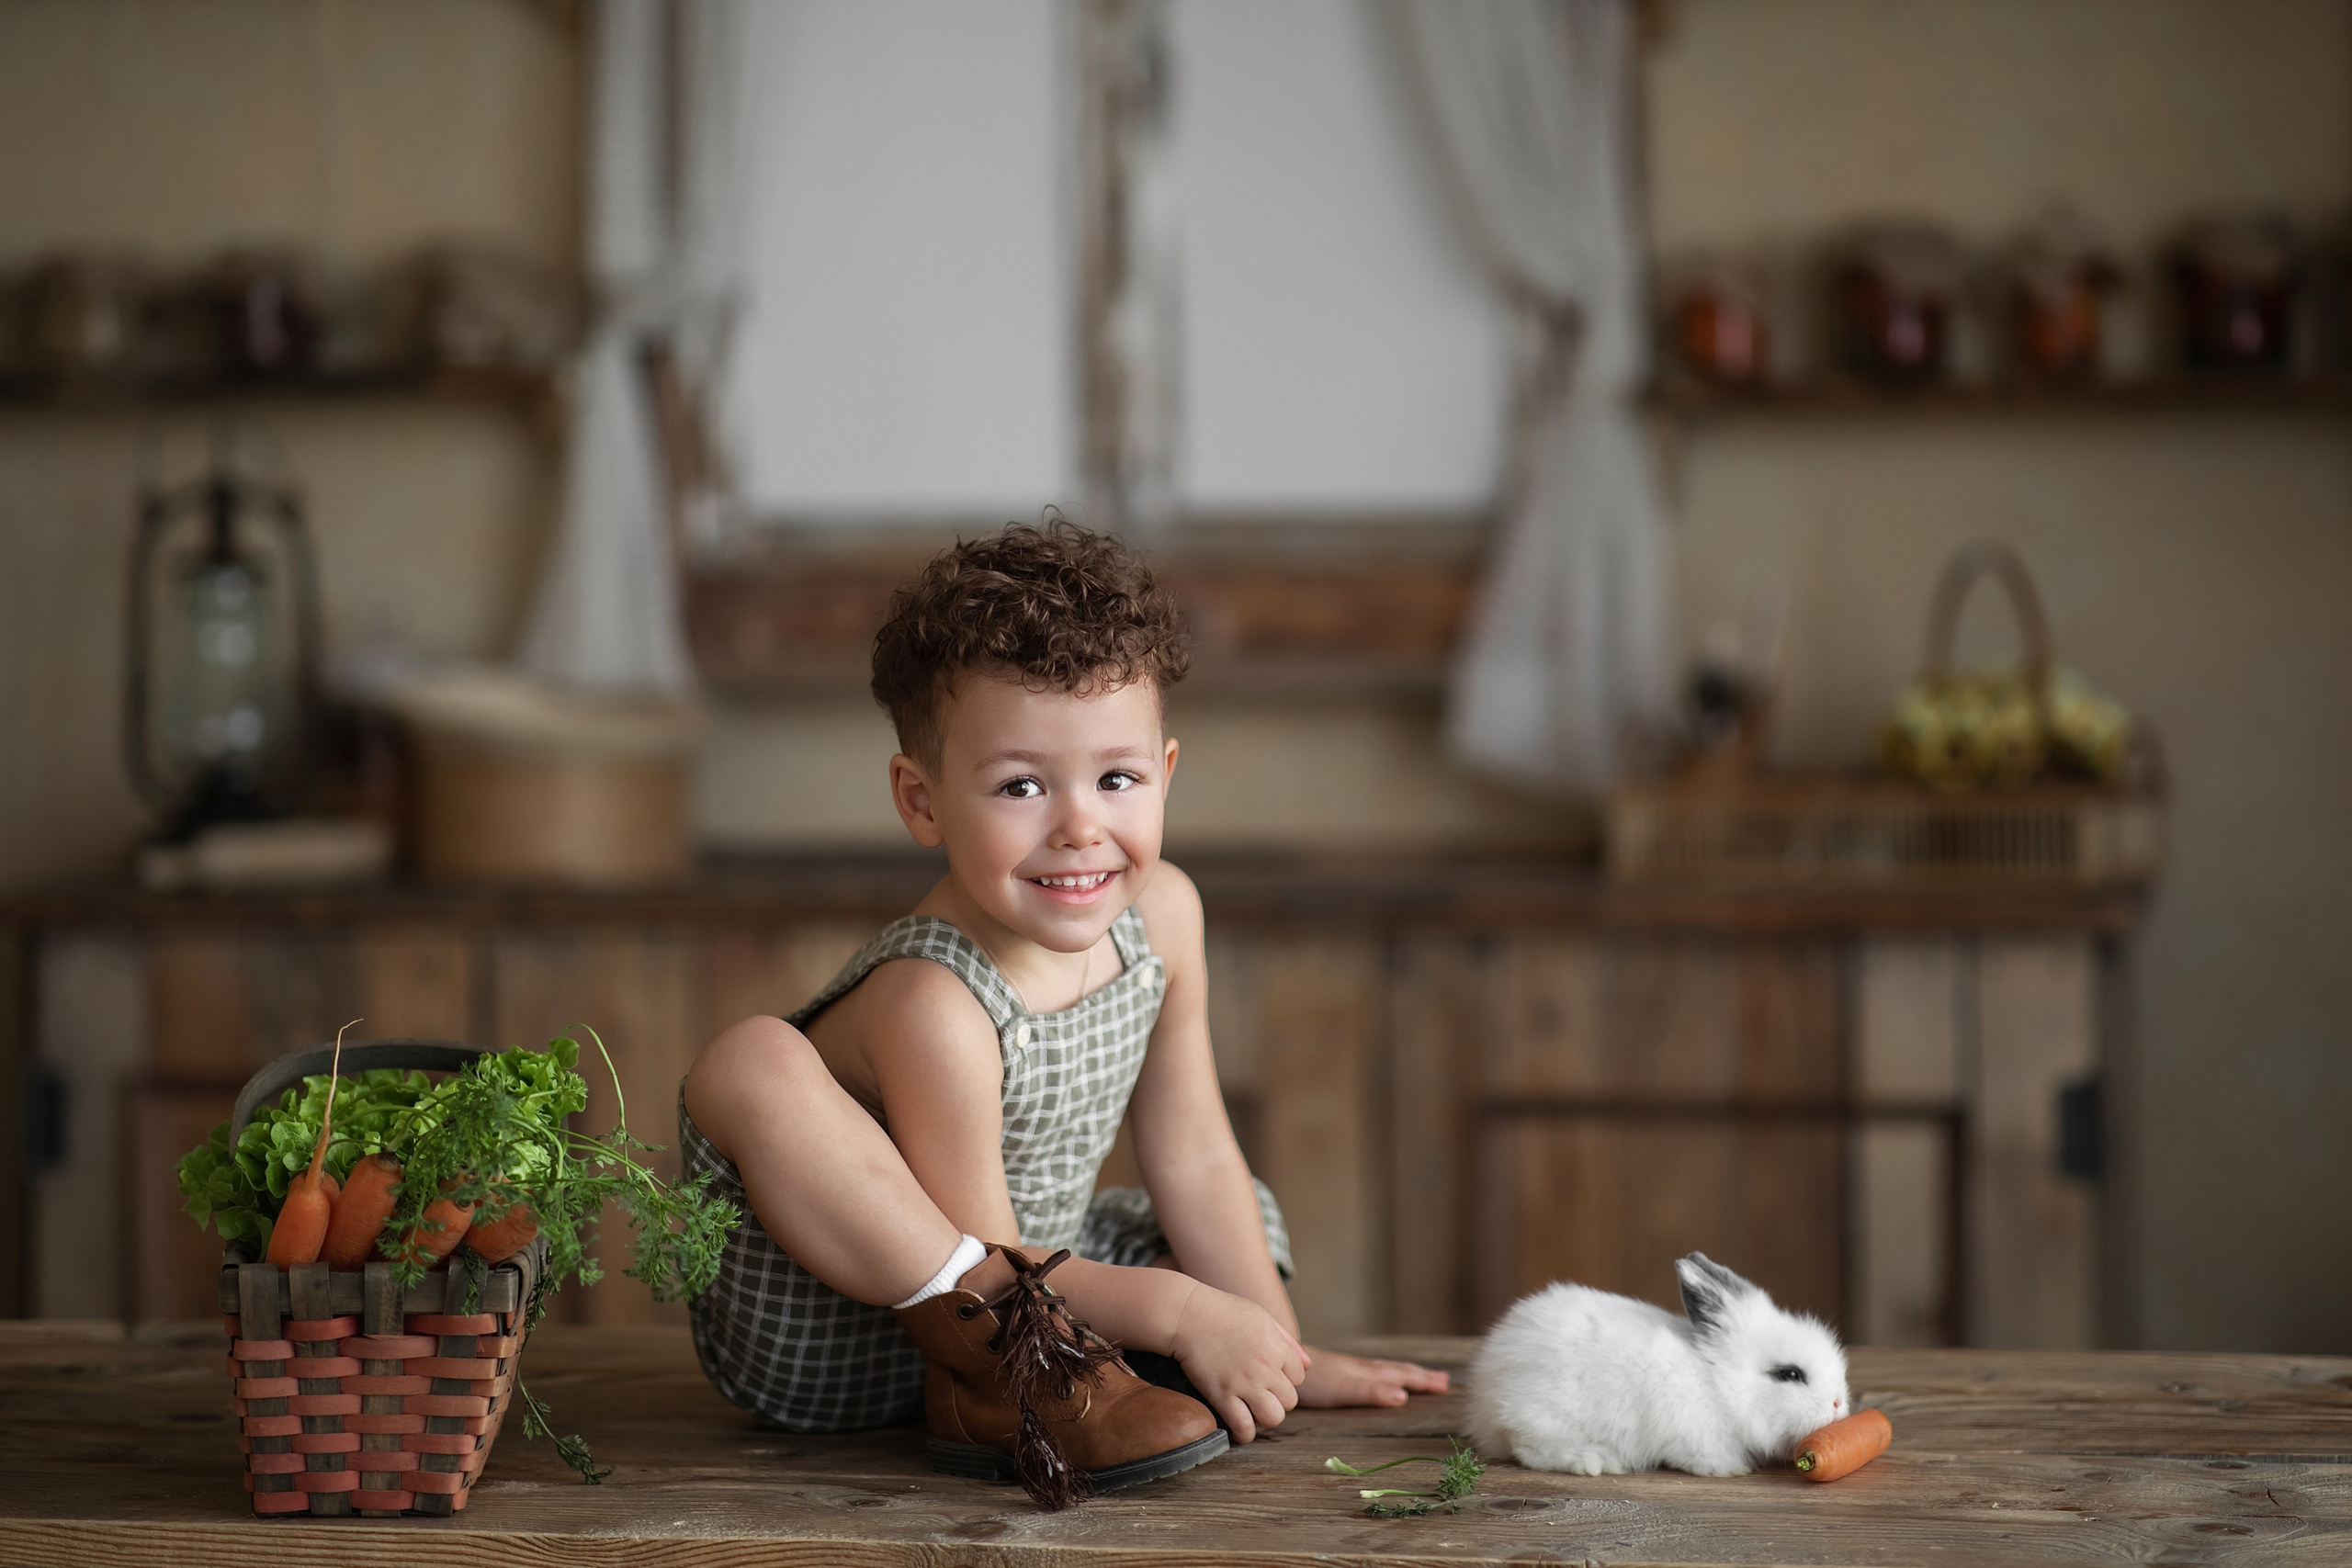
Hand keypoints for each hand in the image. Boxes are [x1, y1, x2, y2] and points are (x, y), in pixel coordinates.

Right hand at [1165, 1282, 1307, 1442]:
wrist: (1189, 1315)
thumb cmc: (1224, 1312)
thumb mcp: (1263, 1318)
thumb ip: (1288, 1342)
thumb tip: (1308, 1364)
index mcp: (1277, 1348)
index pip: (1300, 1376)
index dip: (1288, 1377)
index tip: (1272, 1375)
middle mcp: (1265, 1368)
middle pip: (1290, 1400)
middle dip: (1279, 1399)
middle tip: (1263, 1393)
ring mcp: (1244, 1384)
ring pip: (1273, 1418)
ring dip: (1266, 1418)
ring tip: (1255, 1411)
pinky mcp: (1222, 1396)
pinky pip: (1243, 1427)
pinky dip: (1245, 1433)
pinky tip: (1240, 1426)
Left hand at [1297, 1348, 1449, 1408]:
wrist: (1282, 1362)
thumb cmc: (1314, 1381)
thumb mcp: (1344, 1389)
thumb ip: (1372, 1392)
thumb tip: (1404, 1396)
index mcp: (1369, 1373)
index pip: (1402, 1376)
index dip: (1423, 1381)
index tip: (1446, 1385)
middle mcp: (1363, 1368)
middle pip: (1397, 1370)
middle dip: (1421, 1376)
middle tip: (1444, 1381)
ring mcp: (1350, 1368)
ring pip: (1385, 1369)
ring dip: (1405, 1373)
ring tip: (1420, 1376)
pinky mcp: (1338, 1371)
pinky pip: (1372, 1371)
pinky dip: (1385, 1373)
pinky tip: (1379, 1376)